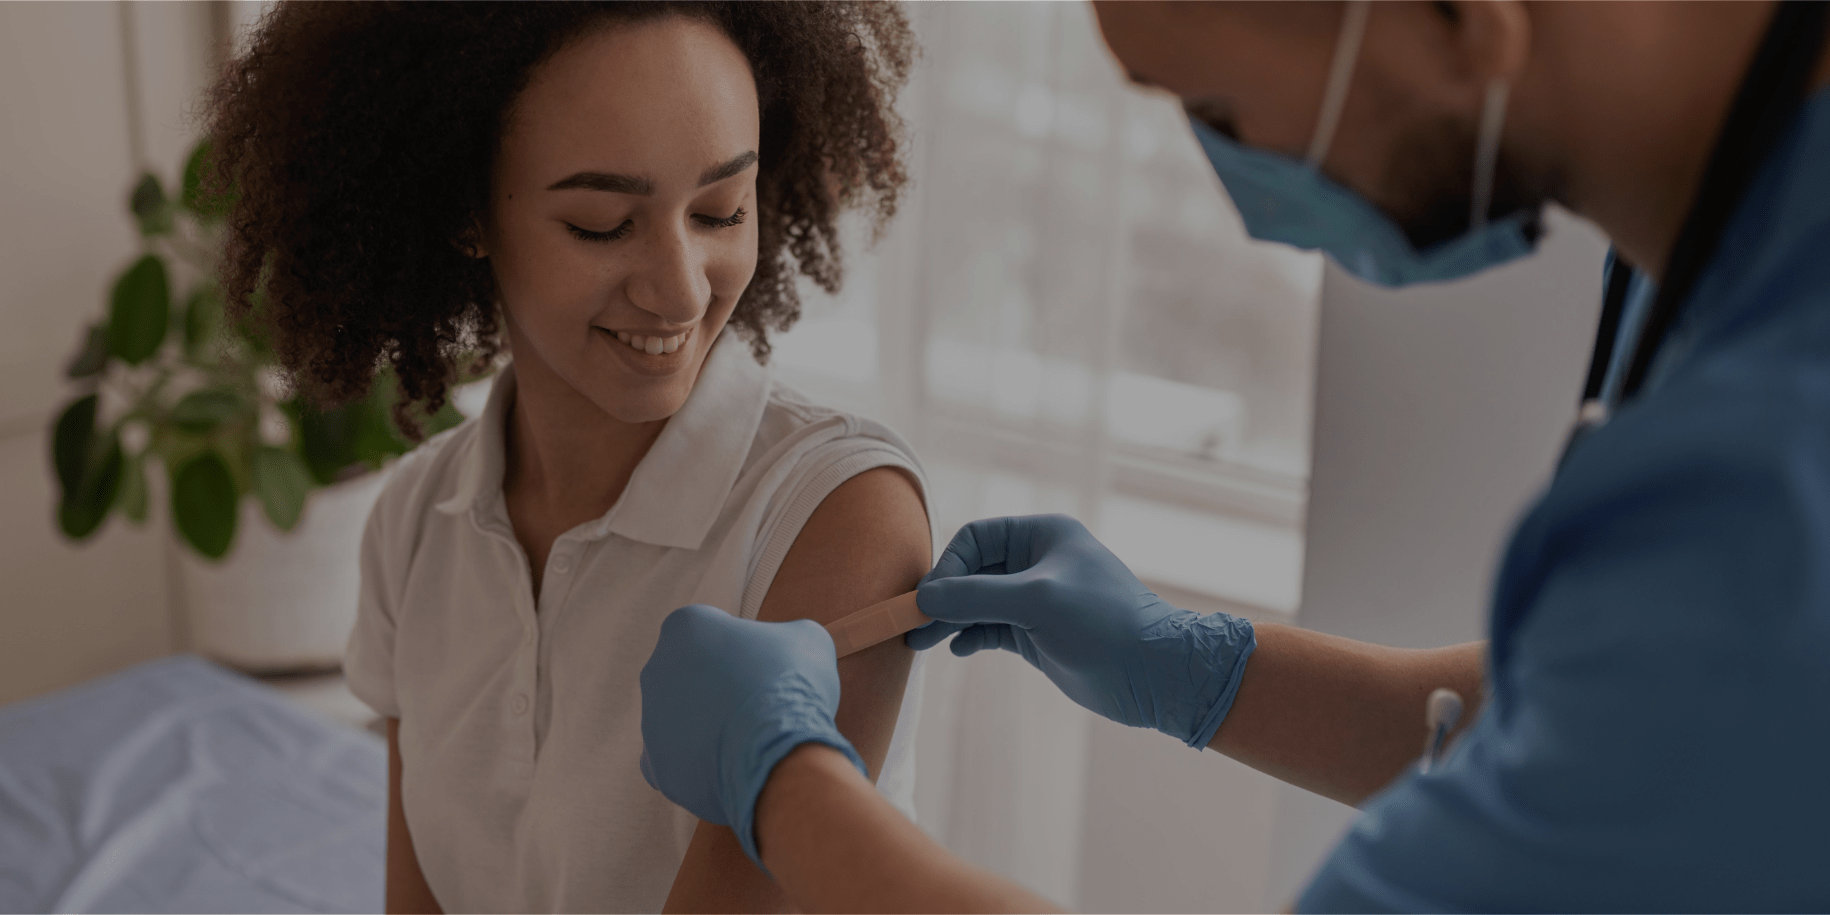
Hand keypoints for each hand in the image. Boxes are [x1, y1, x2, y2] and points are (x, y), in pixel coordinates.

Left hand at [639, 604, 866, 864]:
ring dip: (710, 723)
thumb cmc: (790, 686)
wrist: (779, 754)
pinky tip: (731, 762)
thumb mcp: (807, 638)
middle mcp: (656, 669)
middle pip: (690, 673)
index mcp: (685, 627)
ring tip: (750, 737)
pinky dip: (701, 761)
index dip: (743, 647)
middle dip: (719, 685)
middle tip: (758, 701)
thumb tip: (782, 650)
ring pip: (682, 718)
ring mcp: (651, 720)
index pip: (712, 629)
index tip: (765, 666)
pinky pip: (678, 758)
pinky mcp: (657, 765)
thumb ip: (783, 635)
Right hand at [910, 514, 1256, 746]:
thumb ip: (976, 595)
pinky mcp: (1038, 634)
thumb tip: (924, 598)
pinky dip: (970, 636)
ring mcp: (1037, 600)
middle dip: (943, 596)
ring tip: (921, 642)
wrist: (1155, 673)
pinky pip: (991, 628)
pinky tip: (956, 650)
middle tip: (911, 625)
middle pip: (972, 570)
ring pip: (978, 602)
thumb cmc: (1105, 623)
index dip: (948, 566)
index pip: (976, 538)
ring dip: (950, 619)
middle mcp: (1038, 562)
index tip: (928, 600)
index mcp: (1043, 534)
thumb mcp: (1036, 601)